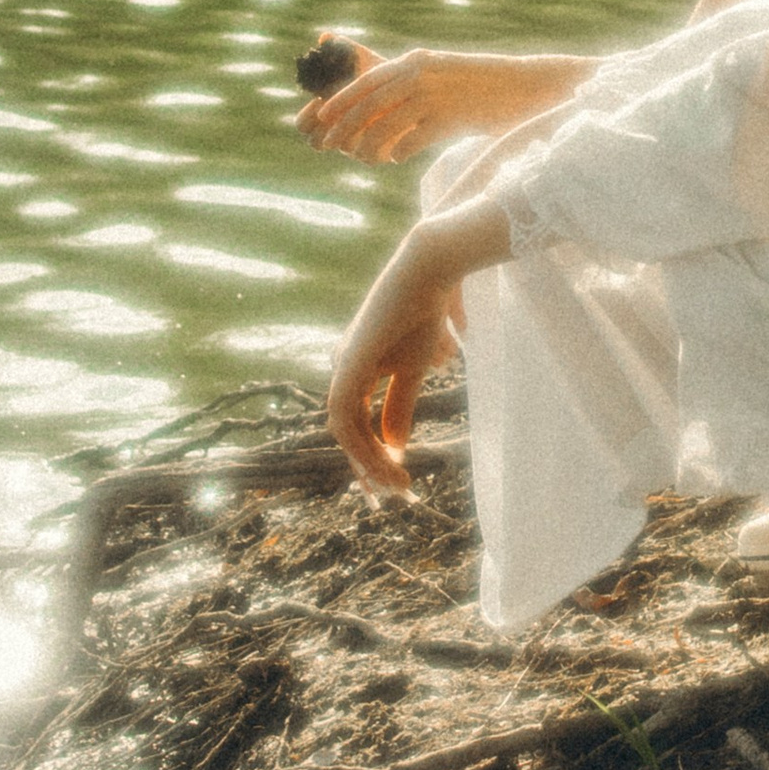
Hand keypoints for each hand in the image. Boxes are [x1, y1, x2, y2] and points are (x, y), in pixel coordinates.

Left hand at [296, 46, 586, 164]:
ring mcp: (437, 93)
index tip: (319, 117)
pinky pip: (413, 139)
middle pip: (369, 103)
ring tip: (366, 158)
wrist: (526, 89)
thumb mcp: (442, 78)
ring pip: (386, 124)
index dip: (339, 100)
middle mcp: (421, 73)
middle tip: (324, 145)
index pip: (366, 80)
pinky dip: (400, 150)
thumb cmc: (482, 89)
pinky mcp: (452, 115)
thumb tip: (379, 113)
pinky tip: (397, 157)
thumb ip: (411, 89)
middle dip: (342, 126)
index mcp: (415, 61)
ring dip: (370, 145)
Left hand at [325, 198, 513, 488]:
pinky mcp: (348, 368)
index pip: (355, 421)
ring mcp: (342, 367)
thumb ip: (399, 406)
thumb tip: (394, 446)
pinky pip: (347, 419)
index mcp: (356, 368)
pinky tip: (389, 463)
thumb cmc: (424, 314)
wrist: (427, 274)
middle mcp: (342, 368)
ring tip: (396, 486)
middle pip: (346, 430)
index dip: (371, 455)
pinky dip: (366, 446)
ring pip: (344, 430)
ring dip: (368, 462)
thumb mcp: (413, 370)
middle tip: (391, 495)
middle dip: (367, 467)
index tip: (394, 482)